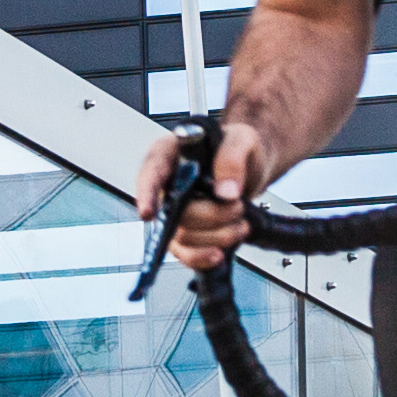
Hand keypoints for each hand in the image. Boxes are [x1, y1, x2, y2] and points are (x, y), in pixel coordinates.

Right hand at [134, 118, 265, 270]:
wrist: (250, 168)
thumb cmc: (237, 148)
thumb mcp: (241, 139)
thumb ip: (232, 158)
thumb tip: (225, 191)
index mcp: (168, 154)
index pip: (150, 174)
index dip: (146, 195)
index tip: (148, 213)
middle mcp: (165, 184)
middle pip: (174, 213)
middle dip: (211, 216)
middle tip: (237, 206)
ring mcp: (173, 211)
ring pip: (182, 238)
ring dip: (217, 236)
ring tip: (240, 223)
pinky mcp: (184, 233)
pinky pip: (186, 255)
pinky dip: (205, 257)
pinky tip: (220, 251)